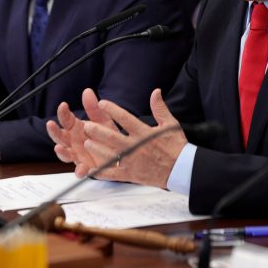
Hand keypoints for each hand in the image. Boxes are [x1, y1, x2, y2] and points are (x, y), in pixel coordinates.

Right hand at [48, 87, 116, 176]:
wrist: (121, 152)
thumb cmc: (107, 135)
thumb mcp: (103, 120)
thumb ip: (94, 108)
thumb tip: (87, 91)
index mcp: (76, 128)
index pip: (66, 119)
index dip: (63, 113)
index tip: (63, 105)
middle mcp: (73, 142)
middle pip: (60, 136)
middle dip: (54, 131)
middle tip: (50, 124)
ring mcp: (78, 155)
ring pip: (65, 154)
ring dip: (61, 152)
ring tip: (58, 148)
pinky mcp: (86, 167)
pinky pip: (81, 170)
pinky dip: (80, 171)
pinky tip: (81, 170)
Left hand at [49, 88, 186, 187]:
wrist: (181, 169)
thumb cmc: (176, 146)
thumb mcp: (170, 124)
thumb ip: (160, 108)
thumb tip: (155, 92)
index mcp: (145, 133)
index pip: (125, 118)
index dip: (112, 110)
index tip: (102, 103)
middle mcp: (136, 147)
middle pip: (112, 138)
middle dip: (98, 131)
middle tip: (87, 125)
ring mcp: (132, 162)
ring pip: (110, 156)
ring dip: (97, 149)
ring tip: (87, 143)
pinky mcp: (131, 175)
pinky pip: (113, 174)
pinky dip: (101, 172)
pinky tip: (91, 169)